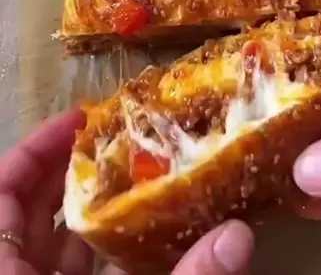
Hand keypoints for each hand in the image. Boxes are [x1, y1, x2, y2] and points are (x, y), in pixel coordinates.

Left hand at [0, 109, 254, 274]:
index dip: (33, 149)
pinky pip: (65, 274)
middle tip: (119, 139)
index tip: (77, 120)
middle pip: (26, 209)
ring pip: (48, 244)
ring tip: (134, 177)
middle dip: (71, 170)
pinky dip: (94, 253)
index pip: (1, 189)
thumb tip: (237, 234)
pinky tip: (134, 238)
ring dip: (86, 210)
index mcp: (4, 270)